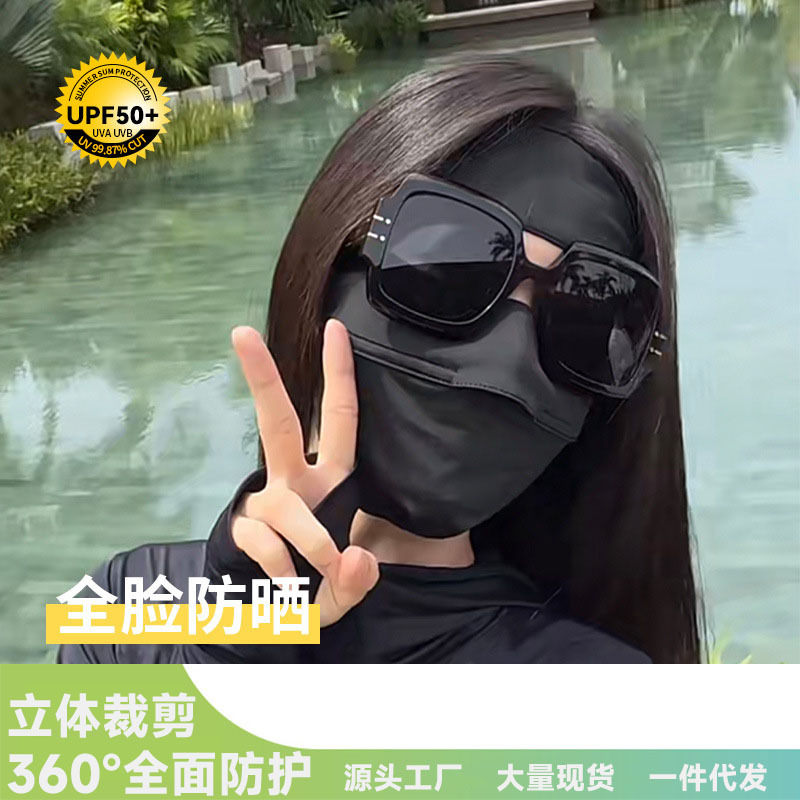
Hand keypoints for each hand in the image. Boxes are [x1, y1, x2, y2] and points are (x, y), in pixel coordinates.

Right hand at [230, 320, 377, 626]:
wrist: (270, 623)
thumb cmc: (315, 591)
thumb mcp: (346, 591)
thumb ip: (357, 580)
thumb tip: (356, 561)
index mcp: (331, 481)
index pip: (338, 419)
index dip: (339, 374)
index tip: (336, 329)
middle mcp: (296, 483)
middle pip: (278, 424)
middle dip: (263, 379)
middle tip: (241, 333)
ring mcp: (268, 506)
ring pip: (283, 504)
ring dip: (309, 537)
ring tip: (322, 571)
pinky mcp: (242, 532)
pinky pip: (263, 541)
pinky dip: (281, 566)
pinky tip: (287, 588)